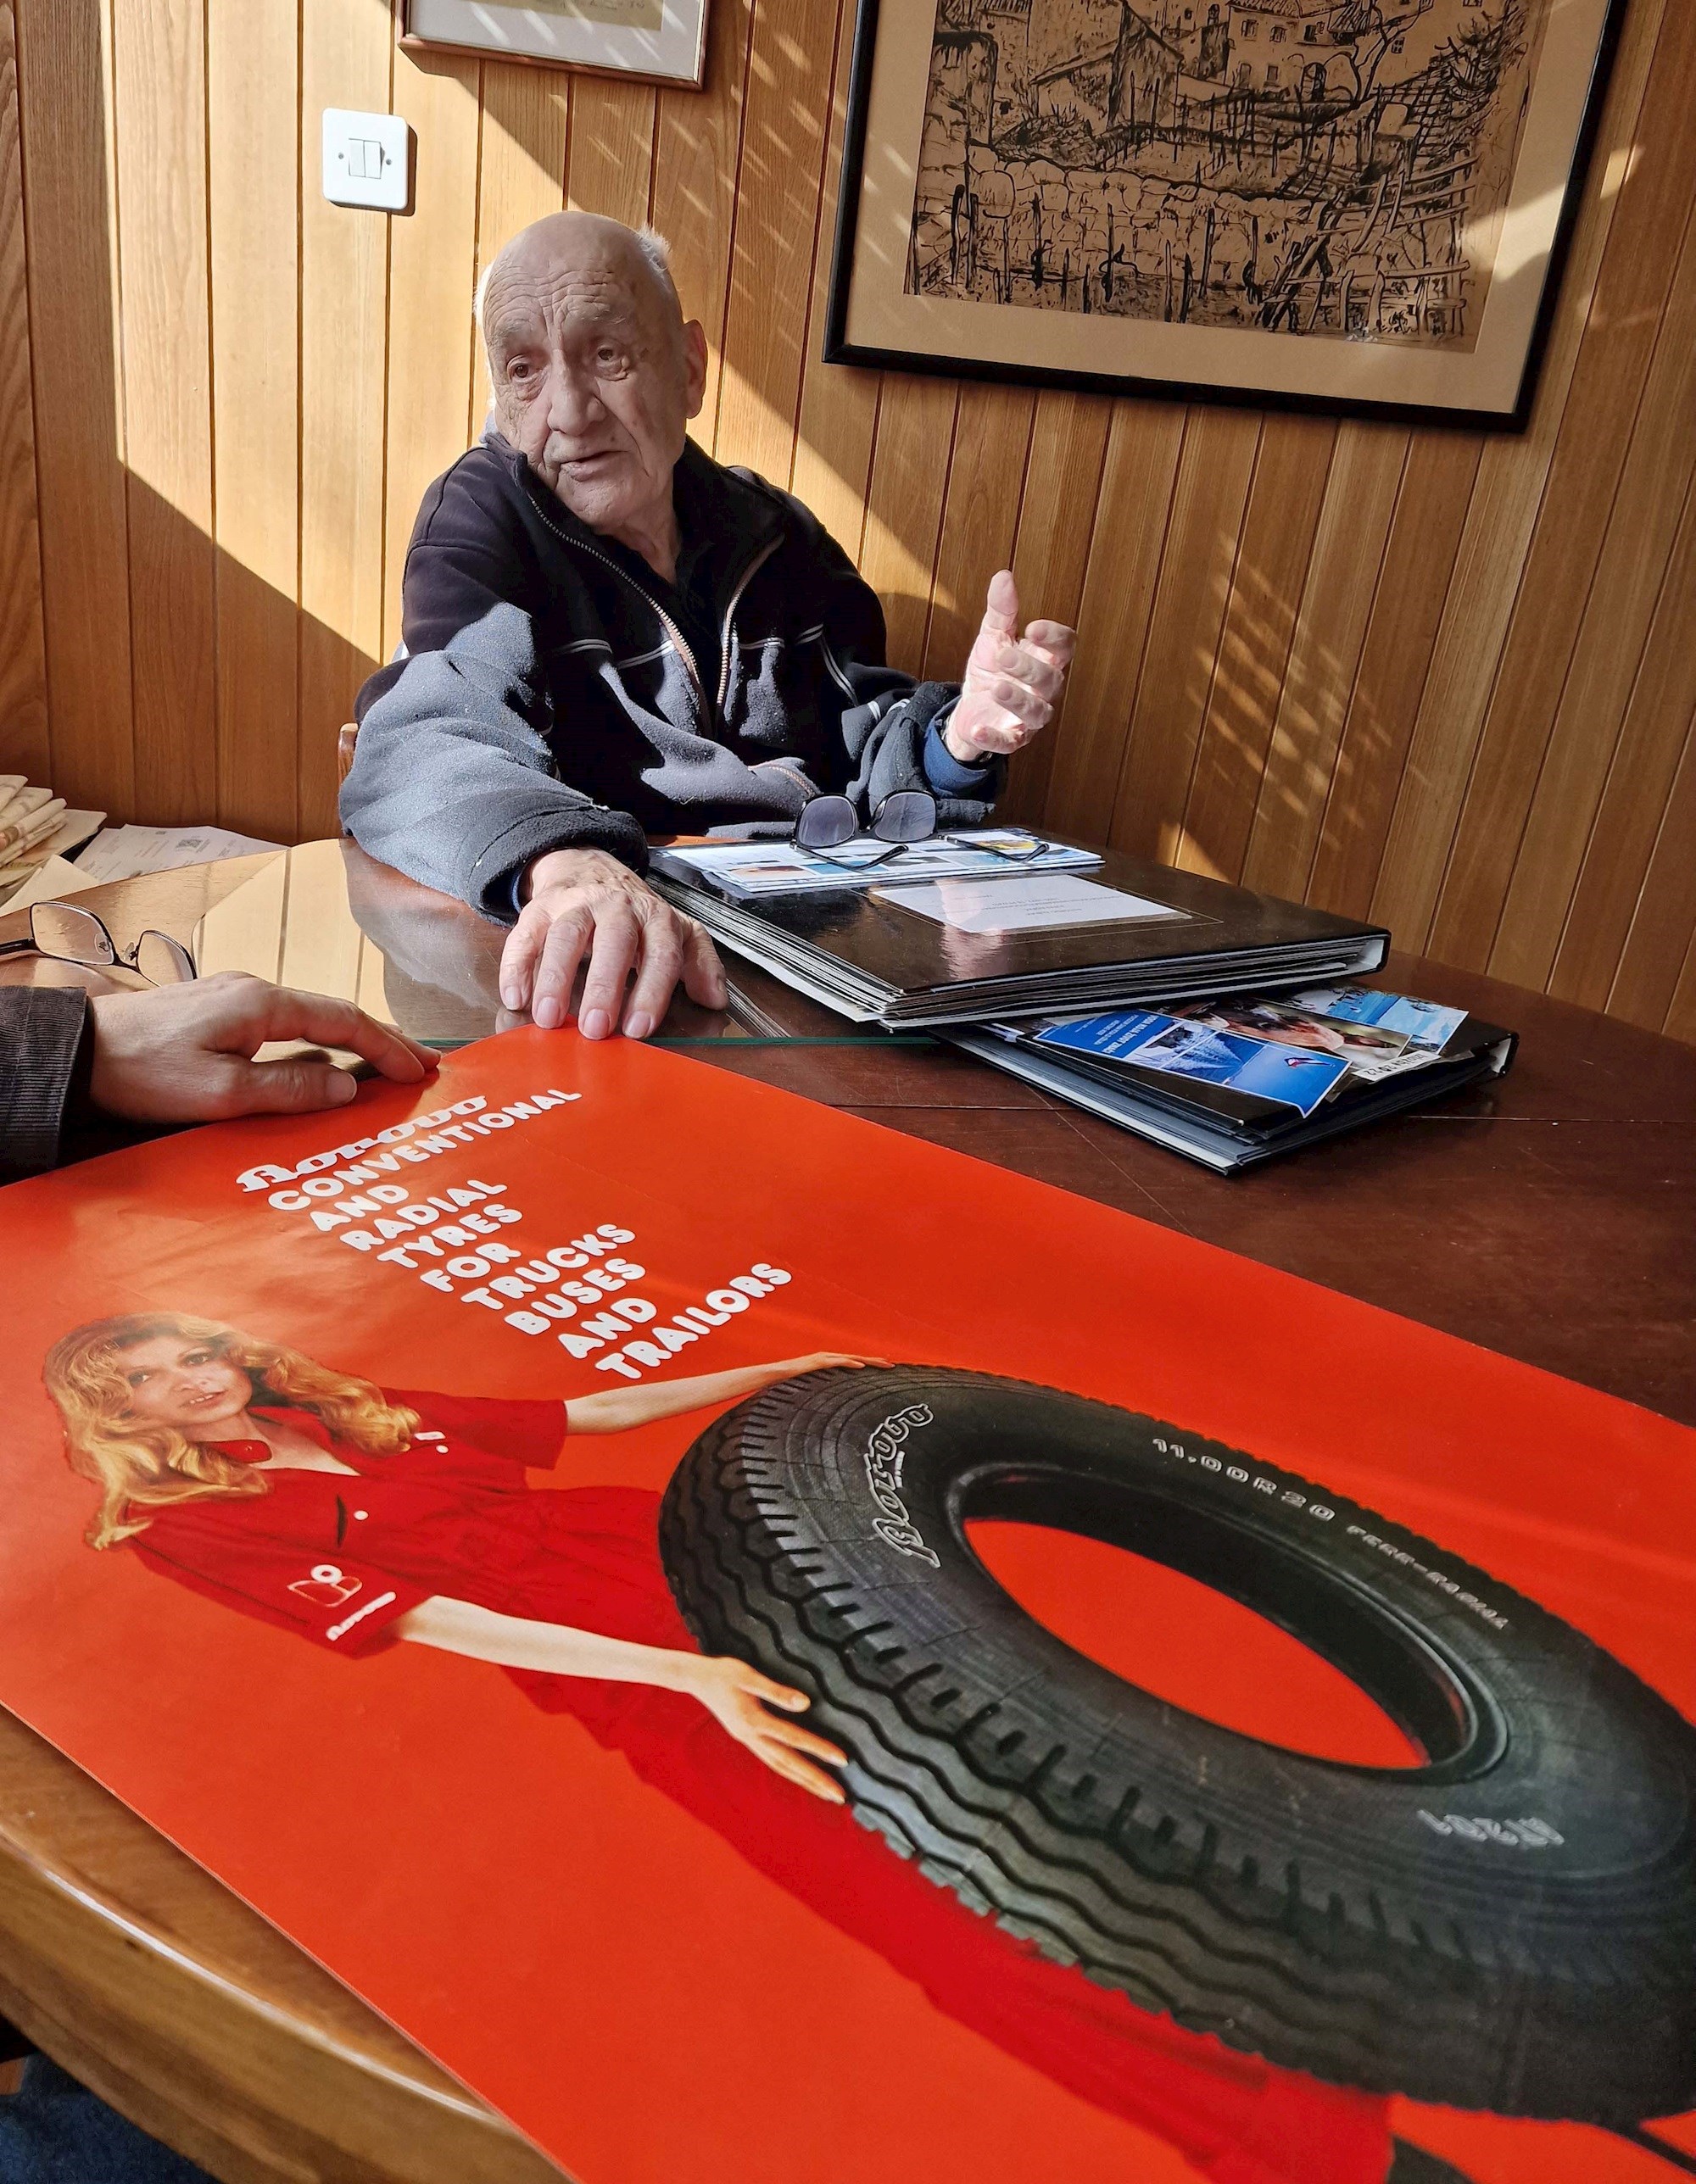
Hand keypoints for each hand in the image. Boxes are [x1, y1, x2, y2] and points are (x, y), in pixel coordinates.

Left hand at [86, 974, 438, 1123]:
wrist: (77, 1052)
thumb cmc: (143, 1073)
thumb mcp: (221, 1093)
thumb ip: (288, 1090)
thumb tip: (345, 1087)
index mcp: (261, 1005)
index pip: (344, 1021)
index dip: (388, 1047)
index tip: (420, 1071)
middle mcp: (252, 991)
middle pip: (333, 1015)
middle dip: (381, 1041)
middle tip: (420, 1066)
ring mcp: (232, 1000)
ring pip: (308, 1020)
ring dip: (348, 1044)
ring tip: (380, 1070)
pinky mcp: (214, 1014)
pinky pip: (281, 1027)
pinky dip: (315, 1045)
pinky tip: (319, 1066)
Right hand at [500, 846, 725, 1038]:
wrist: (589, 867)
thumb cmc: (636, 916)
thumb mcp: (677, 932)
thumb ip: (700, 963)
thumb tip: (715, 999)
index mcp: (655, 917)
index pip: (660, 953)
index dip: (651, 991)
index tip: (639, 1028)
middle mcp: (616, 906)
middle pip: (612, 942)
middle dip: (604, 987)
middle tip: (594, 1030)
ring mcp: (575, 905)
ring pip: (565, 935)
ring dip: (555, 978)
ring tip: (549, 1019)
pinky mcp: (539, 909)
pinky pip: (524, 935)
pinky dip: (517, 966)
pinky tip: (516, 997)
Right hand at [682, 1655, 846, 1802]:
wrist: (696, 1679)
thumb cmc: (723, 1672)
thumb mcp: (748, 1675)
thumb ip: (776, 1691)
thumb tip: (805, 1704)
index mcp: (752, 1721)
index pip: (793, 1739)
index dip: (819, 1749)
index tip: (842, 1760)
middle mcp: (751, 1737)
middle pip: (788, 1764)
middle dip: (815, 1780)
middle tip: (840, 1795)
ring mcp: (748, 1741)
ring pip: (780, 1767)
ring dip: (804, 1782)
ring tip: (827, 1793)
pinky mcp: (747, 1739)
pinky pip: (772, 1761)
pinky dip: (790, 1772)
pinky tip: (801, 1776)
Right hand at [758, 1352, 887, 1385]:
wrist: (772, 1376)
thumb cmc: (791, 1385)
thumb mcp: (812, 1390)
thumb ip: (823, 1396)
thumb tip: (833, 1412)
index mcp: (828, 1364)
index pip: (853, 1363)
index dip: (869, 1365)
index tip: (885, 1368)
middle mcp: (827, 1358)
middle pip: (856, 1359)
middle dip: (875, 1361)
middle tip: (893, 1365)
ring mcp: (822, 1359)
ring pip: (850, 1358)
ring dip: (868, 1360)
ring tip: (884, 1363)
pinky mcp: (816, 1363)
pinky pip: (836, 1362)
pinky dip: (849, 1363)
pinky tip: (861, 1366)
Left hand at [945, 569, 1075, 763]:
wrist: (969, 706)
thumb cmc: (991, 668)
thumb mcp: (992, 636)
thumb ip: (1001, 611)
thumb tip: (1004, 576)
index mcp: (1045, 659)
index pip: (1066, 647)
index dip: (1056, 638)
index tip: (1034, 627)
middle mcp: (1044, 690)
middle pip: (1052, 680)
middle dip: (1030, 668)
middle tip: (1003, 655)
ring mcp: (1030, 717)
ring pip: (1038, 713)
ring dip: (1018, 700)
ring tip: (996, 687)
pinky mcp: (1011, 739)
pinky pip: (1009, 743)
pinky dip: (995, 738)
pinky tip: (979, 729)